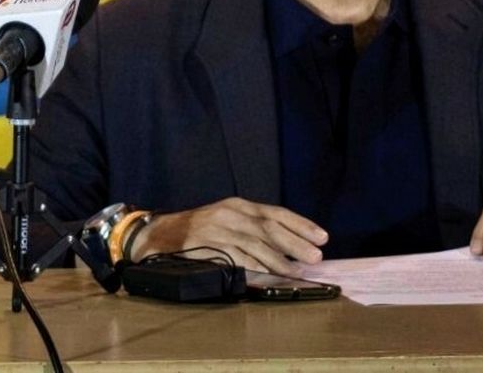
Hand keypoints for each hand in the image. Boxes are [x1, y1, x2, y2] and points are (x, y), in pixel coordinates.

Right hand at [129, 197, 326, 275]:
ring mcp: (218, 229)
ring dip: (279, 260)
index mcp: (238, 205)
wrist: (160, 234)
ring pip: (255, 244)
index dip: (301, 225)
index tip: (322, 237)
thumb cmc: (200, 230)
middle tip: (316, 257)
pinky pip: (236, 258)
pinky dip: (255, 268)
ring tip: (297, 272)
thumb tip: (289, 247)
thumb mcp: (227, 220)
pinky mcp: (207, 245)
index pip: (276, 213)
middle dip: (295, 243)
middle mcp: (230, 214)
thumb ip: (254, 229)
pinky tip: (268, 276)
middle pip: (269, 228)